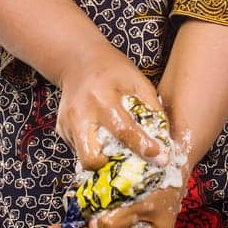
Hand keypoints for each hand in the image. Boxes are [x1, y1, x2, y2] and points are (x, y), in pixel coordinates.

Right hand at [54, 46, 168, 170]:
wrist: (78, 60)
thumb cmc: (113, 71)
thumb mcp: (138, 81)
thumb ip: (151, 109)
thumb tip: (165, 139)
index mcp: (102, 98)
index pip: (123, 129)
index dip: (142, 147)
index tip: (160, 158)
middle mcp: (81, 114)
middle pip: (91, 157)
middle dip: (112, 167)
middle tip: (131, 162)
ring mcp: (67, 124)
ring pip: (84, 158)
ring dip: (103, 161)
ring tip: (118, 153)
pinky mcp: (62, 130)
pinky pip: (80, 150)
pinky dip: (95, 150)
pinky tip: (105, 139)